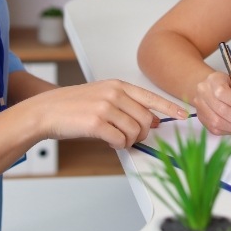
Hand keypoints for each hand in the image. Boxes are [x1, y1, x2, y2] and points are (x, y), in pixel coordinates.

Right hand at [33, 79, 187, 148]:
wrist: (47, 110)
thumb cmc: (74, 106)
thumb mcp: (103, 96)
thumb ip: (126, 105)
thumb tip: (151, 120)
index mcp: (118, 85)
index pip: (151, 97)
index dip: (169, 108)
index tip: (183, 115)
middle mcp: (114, 93)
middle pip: (145, 120)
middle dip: (142, 134)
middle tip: (130, 137)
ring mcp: (106, 107)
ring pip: (135, 132)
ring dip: (128, 141)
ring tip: (115, 138)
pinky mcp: (97, 123)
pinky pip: (120, 141)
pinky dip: (117, 145)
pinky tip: (108, 141)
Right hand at [193, 71, 230, 135]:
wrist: (212, 88)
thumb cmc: (229, 86)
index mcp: (214, 80)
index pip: (222, 93)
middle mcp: (204, 92)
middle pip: (220, 109)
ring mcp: (200, 105)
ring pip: (216, 121)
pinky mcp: (201, 117)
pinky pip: (214, 128)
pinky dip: (227, 130)